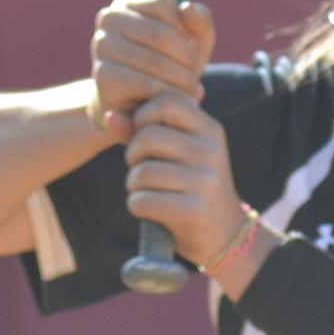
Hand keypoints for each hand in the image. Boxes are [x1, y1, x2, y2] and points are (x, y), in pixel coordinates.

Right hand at [90, 0, 214, 142]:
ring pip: (155, 61)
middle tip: (195, 76)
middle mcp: (108, 18)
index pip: (162, 3)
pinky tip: (177, 100)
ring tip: (191, 90)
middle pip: (160, 34)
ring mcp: (102, 46)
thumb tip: (187, 8)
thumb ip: (200, 21)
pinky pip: (147, 84)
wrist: (141, 106)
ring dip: (182, 79)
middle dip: (187, 59)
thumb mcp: (193, 42)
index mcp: (127, 1)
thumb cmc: (171, 66)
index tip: (192, 48)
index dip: (186, 29)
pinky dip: (169, 94)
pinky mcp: (103, 76)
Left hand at [121, 90, 247, 266]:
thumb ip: (142, 131)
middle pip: (148, 136)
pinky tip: (150, 209)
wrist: (224, 232)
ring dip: (134, 184)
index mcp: (210, 130)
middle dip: (133, 154)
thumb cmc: (192, 184)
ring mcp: (205, 182)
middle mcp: (211, 152)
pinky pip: (143, 201)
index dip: (143, 116)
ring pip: (142, 172)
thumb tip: (108, 116)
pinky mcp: (194, 210)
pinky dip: (137, 206)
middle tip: (140, 168)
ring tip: (147, 190)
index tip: (144, 136)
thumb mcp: (177, 152)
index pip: (166, 102)